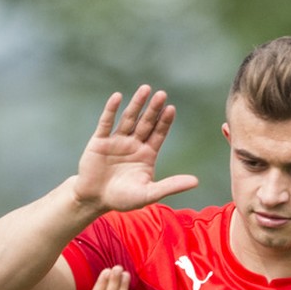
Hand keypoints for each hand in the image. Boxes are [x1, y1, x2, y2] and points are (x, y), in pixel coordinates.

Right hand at [74, 86, 198, 213]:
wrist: (94, 200)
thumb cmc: (122, 199)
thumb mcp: (149, 194)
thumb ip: (171, 186)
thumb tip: (196, 182)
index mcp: (147, 154)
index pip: (159, 134)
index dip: (164, 121)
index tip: (171, 109)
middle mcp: (134, 144)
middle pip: (146, 123)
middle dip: (153, 109)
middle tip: (162, 94)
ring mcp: (117, 140)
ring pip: (129, 119)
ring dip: (137, 104)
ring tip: (145, 89)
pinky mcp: (100, 141)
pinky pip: (106, 122)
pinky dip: (111, 109)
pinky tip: (118, 97)